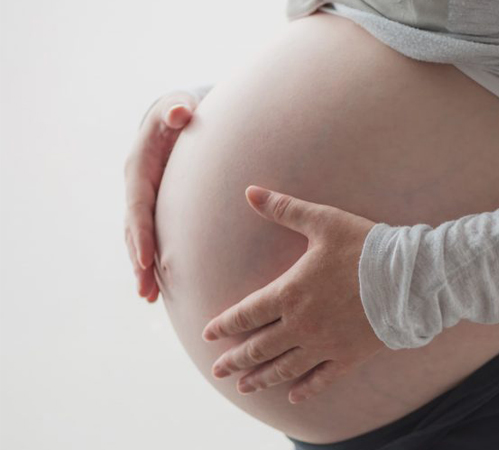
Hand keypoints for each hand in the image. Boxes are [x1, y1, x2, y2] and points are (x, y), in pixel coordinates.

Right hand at [123, 90, 200, 301]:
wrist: (176, 115)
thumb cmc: (179, 111)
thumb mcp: (177, 105)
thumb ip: (177, 109)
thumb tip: (181, 113)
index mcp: (139, 170)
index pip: (138, 207)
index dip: (142, 233)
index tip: (146, 260)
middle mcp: (137, 189)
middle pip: (135, 230)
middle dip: (139, 261)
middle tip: (145, 290)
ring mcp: (144, 201)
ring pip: (140, 239)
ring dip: (142, 268)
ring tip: (147, 297)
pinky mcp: (156, 209)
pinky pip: (151, 238)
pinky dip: (152, 261)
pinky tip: (159, 288)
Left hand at [201, 186, 385, 403]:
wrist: (407, 277)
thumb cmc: (364, 246)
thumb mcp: (322, 221)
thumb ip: (284, 209)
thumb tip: (250, 191)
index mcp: (290, 293)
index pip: (246, 314)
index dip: (224, 325)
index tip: (208, 334)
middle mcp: (301, 324)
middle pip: (259, 347)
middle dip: (235, 360)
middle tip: (218, 371)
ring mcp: (324, 344)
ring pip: (284, 368)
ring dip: (261, 378)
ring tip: (244, 387)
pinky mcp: (347, 356)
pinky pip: (321, 378)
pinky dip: (305, 388)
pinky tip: (293, 397)